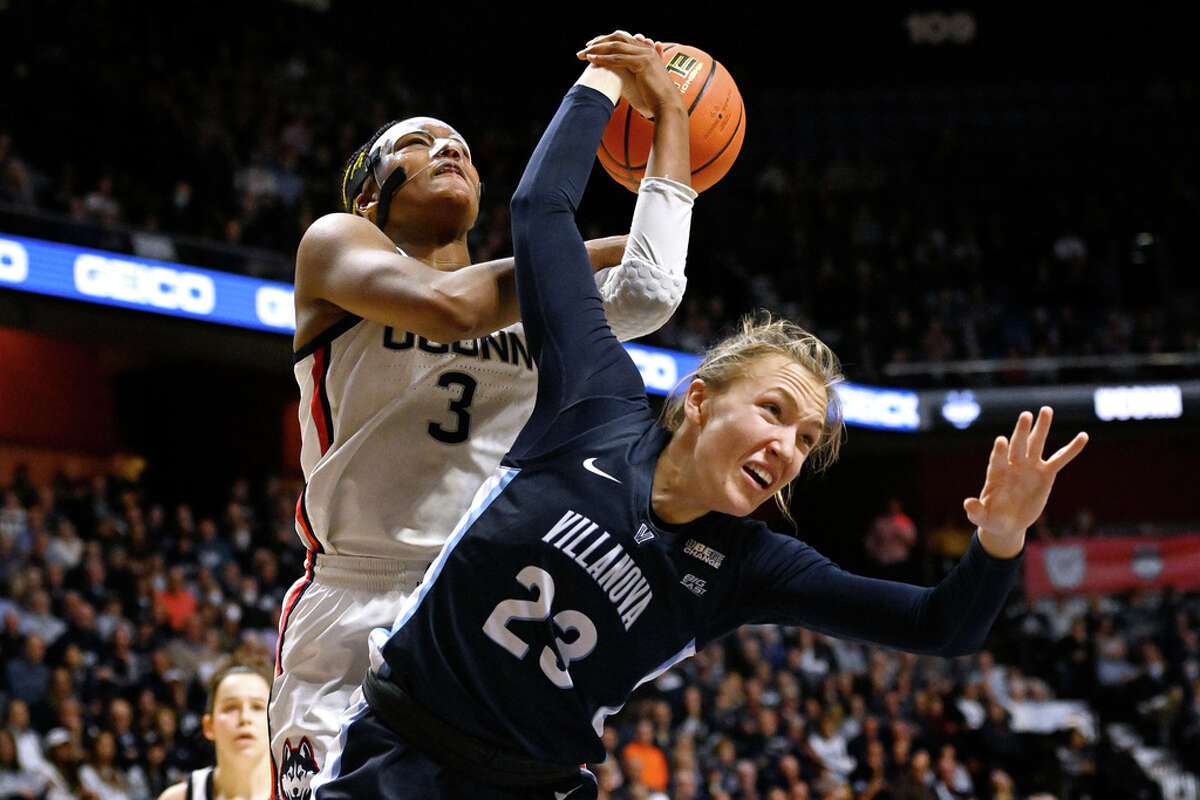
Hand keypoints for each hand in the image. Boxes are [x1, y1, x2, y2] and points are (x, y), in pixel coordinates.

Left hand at [577, 31, 682, 118]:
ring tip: (584, 54)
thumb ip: (633, 73)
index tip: (593, 46)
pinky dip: (604, 59)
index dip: (607, 40)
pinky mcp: (642, 63)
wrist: (667, 106)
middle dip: (600, 42)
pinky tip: (592, 60)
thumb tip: (619, 76)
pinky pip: (618, 59)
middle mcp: (647, 49)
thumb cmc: (655, 99)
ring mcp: (645, 55)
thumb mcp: (643, 81)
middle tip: (585, 47)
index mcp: (648, 51)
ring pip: (616, 47)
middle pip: (618, 38)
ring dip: (598, 50)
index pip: (623, 39)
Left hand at [964, 407, 1087, 557]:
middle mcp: (1012, 465)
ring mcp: (1029, 467)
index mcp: (996, 473)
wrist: (1007, 522)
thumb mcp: (983, 518)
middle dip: (1021, 431)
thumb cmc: (992, 518)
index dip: (999, 451)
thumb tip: (967, 503)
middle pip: (1017, 445)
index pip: (997, 459)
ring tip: (1046, 410)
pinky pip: (1060, 459)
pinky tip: (1083, 436)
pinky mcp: (1045, 474)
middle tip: (1025, 415)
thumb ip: (976, 511)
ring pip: (1036, 444)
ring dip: (1041, 428)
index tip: (1001, 441)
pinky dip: (1071, 449)